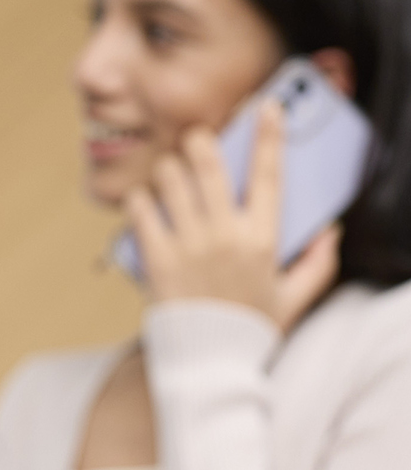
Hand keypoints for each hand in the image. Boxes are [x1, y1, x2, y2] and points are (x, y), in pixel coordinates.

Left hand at [126, 101, 340, 332]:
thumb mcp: (294, 298)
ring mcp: (189, 245)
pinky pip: (140, 211)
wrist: (208, 364)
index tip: (264, 105)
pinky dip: (139, 200)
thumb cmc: (249, 329)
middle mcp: (226, 235)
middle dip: (199, 141)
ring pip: (171, 180)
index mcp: (263, 239)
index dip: (268, 135)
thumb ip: (318, 263)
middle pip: (209, 165)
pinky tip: (142, 203)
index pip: (270, 174)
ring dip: (167, 170)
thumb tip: (330, 230)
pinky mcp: (156, 259)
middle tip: (195, 140)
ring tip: (168, 177)